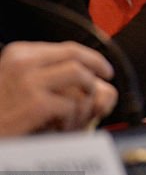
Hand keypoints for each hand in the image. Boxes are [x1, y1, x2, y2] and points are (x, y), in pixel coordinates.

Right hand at [0, 42, 118, 136]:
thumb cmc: (0, 110)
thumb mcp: (13, 82)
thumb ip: (41, 72)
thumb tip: (80, 70)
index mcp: (19, 53)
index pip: (66, 48)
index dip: (90, 57)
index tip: (101, 67)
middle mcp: (24, 62)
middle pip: (76, 56)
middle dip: (97, 67)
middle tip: (106, 79)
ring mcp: (30, 82)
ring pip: (80, 76)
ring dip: (87, 94)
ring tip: (80, 109)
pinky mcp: (36, 104)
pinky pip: (71, 104)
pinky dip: (73, 117)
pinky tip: (63, 127)